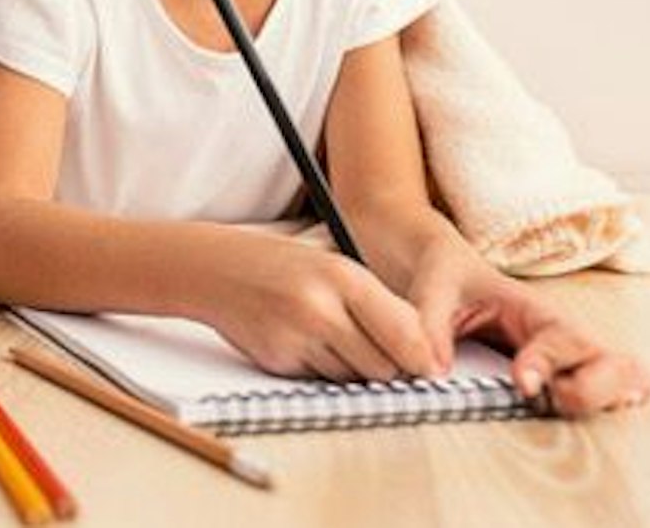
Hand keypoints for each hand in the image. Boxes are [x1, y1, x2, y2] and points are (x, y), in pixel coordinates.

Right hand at [201, 234, 440, 381]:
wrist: (217, 270)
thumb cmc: (286, 268)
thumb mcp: (336, 268)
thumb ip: (380, 305)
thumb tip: (422, 355)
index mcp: (343, 277)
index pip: (404, 333)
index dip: (423, 359)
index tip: (433, 371)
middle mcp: (320, 309)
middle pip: (383, 366)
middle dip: (389, 366)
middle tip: (380, 352)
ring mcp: (296, 337)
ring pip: (353, 378)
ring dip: (354, 369)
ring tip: (335, 338)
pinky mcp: (277, 360)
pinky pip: (321, 381)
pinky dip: (323, 370)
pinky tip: (306, 342)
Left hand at [408, 249, 649, 414]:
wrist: (453, 273)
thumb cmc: (451, 280)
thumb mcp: (433, 292)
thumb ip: (432, 328)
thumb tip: (435, 373)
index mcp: (535, 310)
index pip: (562, 337)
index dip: (548, 363)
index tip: (524, 384)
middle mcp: (565, 336)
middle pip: (617, 365)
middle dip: (593, 391)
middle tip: (553, 399)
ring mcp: (574, 359)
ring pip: (627, 381)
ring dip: (605, 401)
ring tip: (564, 407)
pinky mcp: (569, 378)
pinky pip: (610, 395)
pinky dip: (606, 408)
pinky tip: (573, 413)